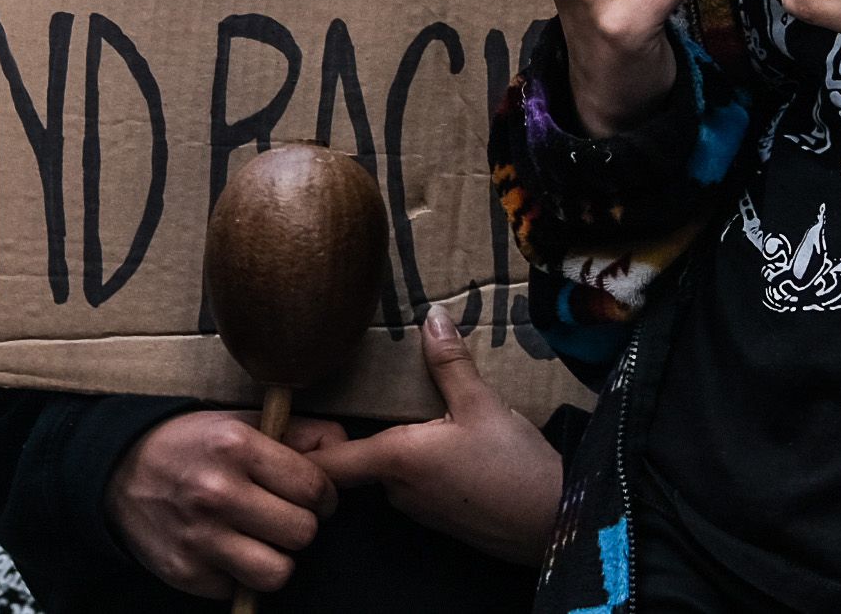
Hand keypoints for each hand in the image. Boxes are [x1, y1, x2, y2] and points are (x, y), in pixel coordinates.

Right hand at [107, 408, 345, 600]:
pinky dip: (239, 574)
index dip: (324, 495)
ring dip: (277, 558)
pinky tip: (227, 549)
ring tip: (264, 539)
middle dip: (302, 525)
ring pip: (277, 572)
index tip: (315, 496)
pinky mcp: (185, 573)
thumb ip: (300, 432)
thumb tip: (343, 446)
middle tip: (286, 516)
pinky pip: (239, 589)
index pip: (314, 488)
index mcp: (237, 447)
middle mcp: (217, 493)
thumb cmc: (195, 445)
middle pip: (302, 532)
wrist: (120, 471)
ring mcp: (199, 538)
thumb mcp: (243, 422)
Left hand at [305, 305, 564, 568]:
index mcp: (394, 459)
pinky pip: (411, 481)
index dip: (298, 446)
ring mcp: (416, 507)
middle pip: (354, 461)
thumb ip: (450, 363)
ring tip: (407, 405)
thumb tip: (431, 317)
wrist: (552, 524)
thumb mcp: (482, 404)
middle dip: (353, 430)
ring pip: (385, 470)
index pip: (323, 463)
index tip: (288, 416)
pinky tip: (444, 437)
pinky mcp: (439, 515)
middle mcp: (395, 489)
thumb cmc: (513, 466)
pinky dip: (415, 459)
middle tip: (359, 389)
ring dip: (390, 443)